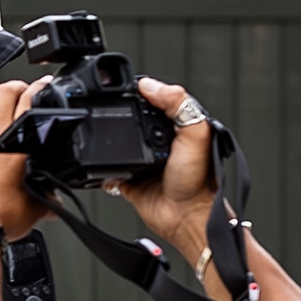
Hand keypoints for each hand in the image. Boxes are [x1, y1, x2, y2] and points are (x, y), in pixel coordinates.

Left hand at [0, 82, 48, 237]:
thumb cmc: (0, 218)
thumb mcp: (36, 208)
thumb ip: (47, 200)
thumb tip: (54, 204)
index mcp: (19, 143)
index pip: (31, 101)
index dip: (40, 88)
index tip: (44, 85)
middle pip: (5, 93)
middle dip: (17, 86)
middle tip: (24, 90)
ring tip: (2, 105)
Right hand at [104, 78, 218, 258]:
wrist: (185, 216)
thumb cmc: (198, 180)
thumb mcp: (195, 134)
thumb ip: (179, 104)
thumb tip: (151, 85)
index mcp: (177, 126)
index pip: (157, 100)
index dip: (145, 91)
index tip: (130, 85)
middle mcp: (159, 142)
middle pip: (134, 118)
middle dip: (121, 114)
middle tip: (112, 107)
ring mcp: (142, 160)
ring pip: (118, 142)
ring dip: (110, 140)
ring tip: (105, 132)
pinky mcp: (128, 178)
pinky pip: (108, 168)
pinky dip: (102, 166)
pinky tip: (102, 161)